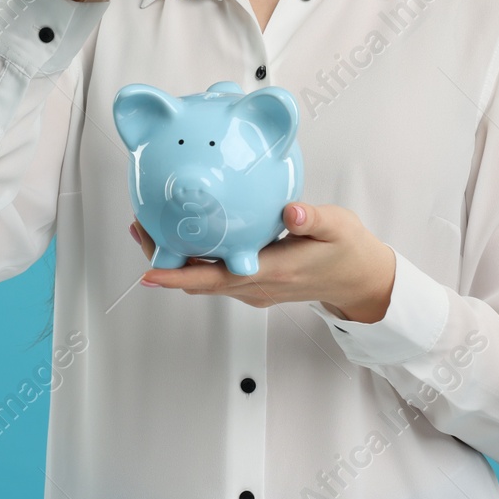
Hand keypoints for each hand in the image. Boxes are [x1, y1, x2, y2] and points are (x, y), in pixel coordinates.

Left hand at [129, 203, 396, 321]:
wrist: (359, 280)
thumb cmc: (347, 251)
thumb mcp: (338, 228)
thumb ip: (313, 219)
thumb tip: (291, 211)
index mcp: (273, 273)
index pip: (215, 278)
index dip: (179, 277)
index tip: (148, 272)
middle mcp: (256, 286)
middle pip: (197, 280)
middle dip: (164, 261)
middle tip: (138, 228)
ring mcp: (252, 288)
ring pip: (202, 279)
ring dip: (174, 259)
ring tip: (149, 227)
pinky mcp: (252, 282)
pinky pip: (214, 274)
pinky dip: (193, 258)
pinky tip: (184, 233)